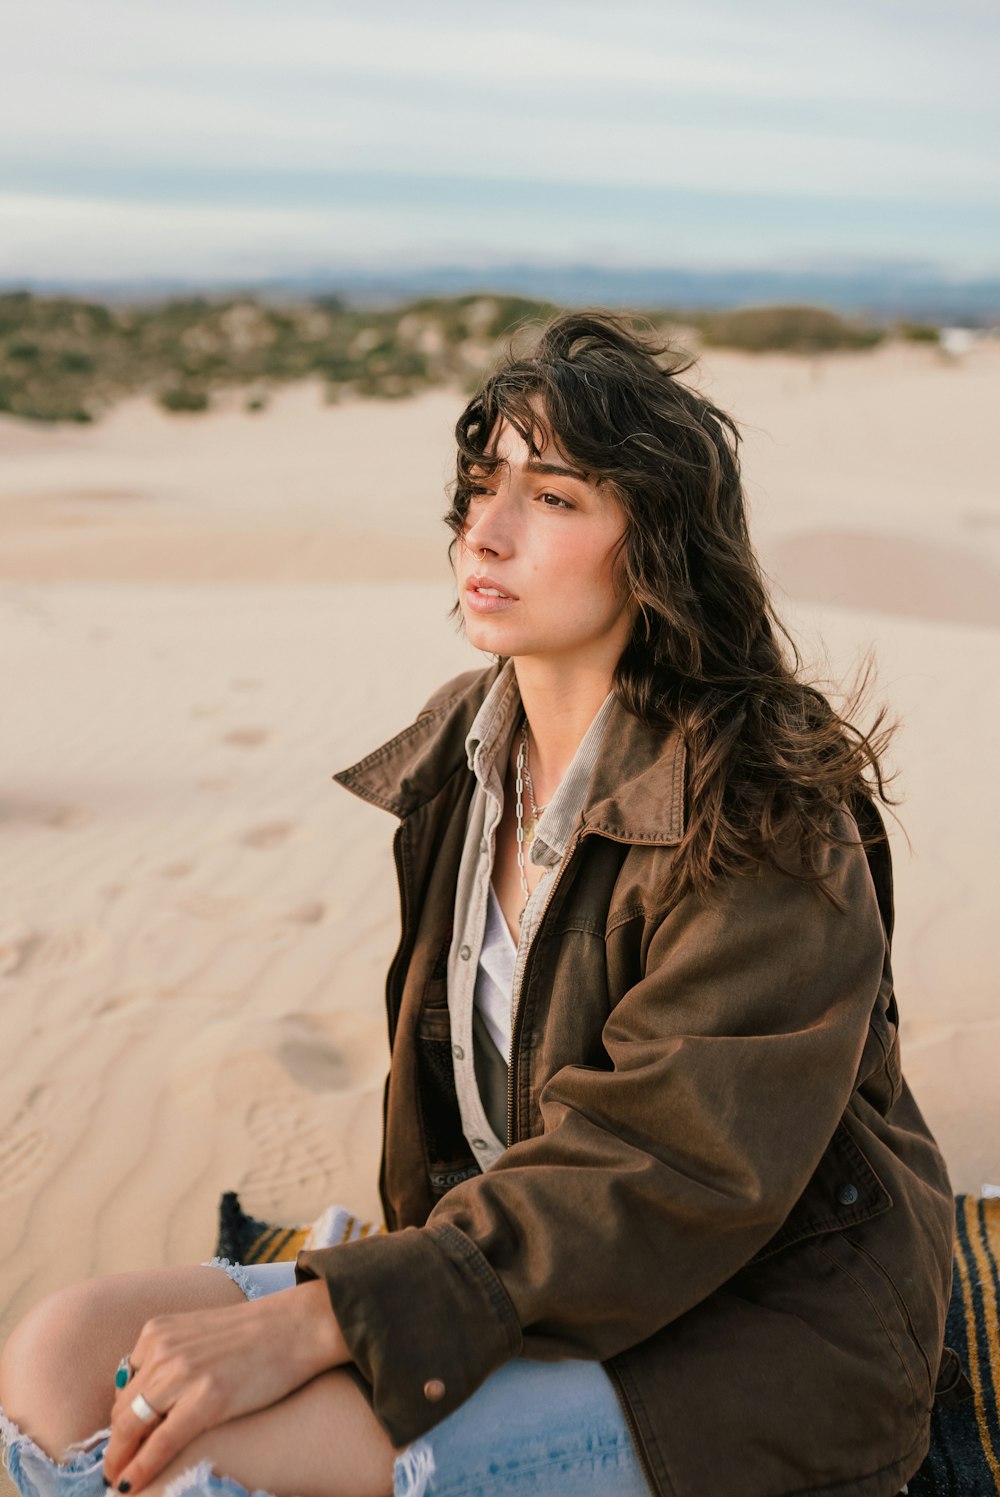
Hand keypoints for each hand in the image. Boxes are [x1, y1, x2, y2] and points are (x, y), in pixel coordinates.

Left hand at [103, 1280, 347, 1493]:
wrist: (297, 1326)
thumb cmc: (253, 1335)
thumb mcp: (196, 1336)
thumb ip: (167, 1360)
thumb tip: (141, 1404)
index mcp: (157, 1332)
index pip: (123, 1386)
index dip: (120, 1419)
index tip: (120, 1444)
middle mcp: (162, 1349)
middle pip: (122, 1409)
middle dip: (117, 1444)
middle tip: (115, 1469)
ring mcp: (183, 1372)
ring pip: (132, 1427)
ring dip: (121, 1459)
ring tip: (118, 1480)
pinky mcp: (206, 1398)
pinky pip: (159, 1442)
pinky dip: (140, 1467)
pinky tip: (129, 1485)